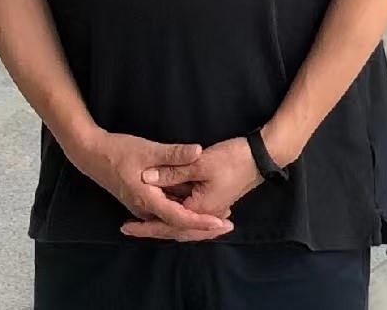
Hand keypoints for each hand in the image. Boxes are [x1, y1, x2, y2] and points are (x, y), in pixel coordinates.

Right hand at [75, 130, 232, 242]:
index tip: (222, 223)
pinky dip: (182, 212)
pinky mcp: (142, 201)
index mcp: (148, 200)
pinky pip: (165, 213)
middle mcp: (146, 209)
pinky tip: (196, 206)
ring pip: (172, 221)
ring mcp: (143, 207)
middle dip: (203, 227)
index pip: (180, 218)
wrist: (91, 155)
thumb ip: (174, 154)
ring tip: (219, 216)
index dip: (202, 222)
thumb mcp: (148, 150)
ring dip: (194, 220)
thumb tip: (199, 151)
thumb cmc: (118, 151)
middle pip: (178, 226)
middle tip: (228, 224)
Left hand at [124, 137, 263, 239]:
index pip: (167, 225)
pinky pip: (191, 214)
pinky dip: (178, 215)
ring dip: (165, 222)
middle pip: (174, 228)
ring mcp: (212, 208)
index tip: (125, 227)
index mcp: (200, 210)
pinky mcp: (216, 200)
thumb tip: (146, 177)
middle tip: (129, 228)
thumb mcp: (199, 162)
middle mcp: (206, 214)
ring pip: (183, 222)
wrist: (261, 157)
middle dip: (151, 229)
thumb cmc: (232, 159)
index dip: (145, 227)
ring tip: (144, 221)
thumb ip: (172, 171)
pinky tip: (170, 207)